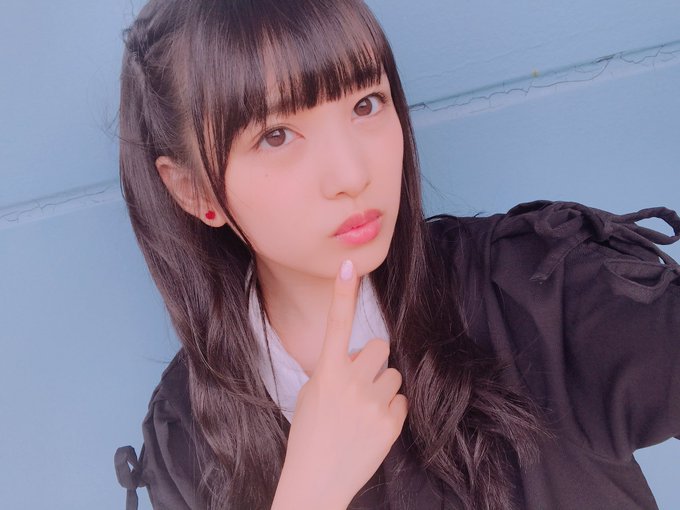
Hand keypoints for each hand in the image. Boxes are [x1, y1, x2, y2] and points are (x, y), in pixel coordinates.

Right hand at [275, 259, 407, 508]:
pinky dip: (390, 409)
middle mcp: (351, 383)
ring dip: (382, 387)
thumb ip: (333, 371)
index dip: (343, 294)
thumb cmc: (309, 436)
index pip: (337, 325)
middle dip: (373, 360)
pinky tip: (373, 425)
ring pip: (394, 375)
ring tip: (364, 410)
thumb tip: (355, 358)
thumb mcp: (311, 395)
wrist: (316, 482)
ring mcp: (373, 403)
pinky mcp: (392, 423)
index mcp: (326, 373)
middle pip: (380, 347)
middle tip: (360, 382)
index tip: (349, 266)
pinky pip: (401, 400)